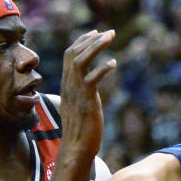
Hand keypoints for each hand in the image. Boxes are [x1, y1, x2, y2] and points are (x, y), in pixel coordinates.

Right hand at [59, 30, 116, 158]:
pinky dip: (102, 68)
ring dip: (95, 46)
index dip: (81, 41)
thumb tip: (88, 86)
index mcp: (67, 85)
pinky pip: (92, 79)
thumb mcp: (79, 106)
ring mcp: (76, 93)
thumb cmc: (81, 130)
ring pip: (80, 61)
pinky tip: (113, 63)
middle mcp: (69, 85)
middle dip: (91, 39)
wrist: (76, 148)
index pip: (69, 55)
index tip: (95, 32)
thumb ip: (81, 93)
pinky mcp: (86, 101)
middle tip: (109, 32)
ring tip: (110, 37)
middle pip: (74, 53)